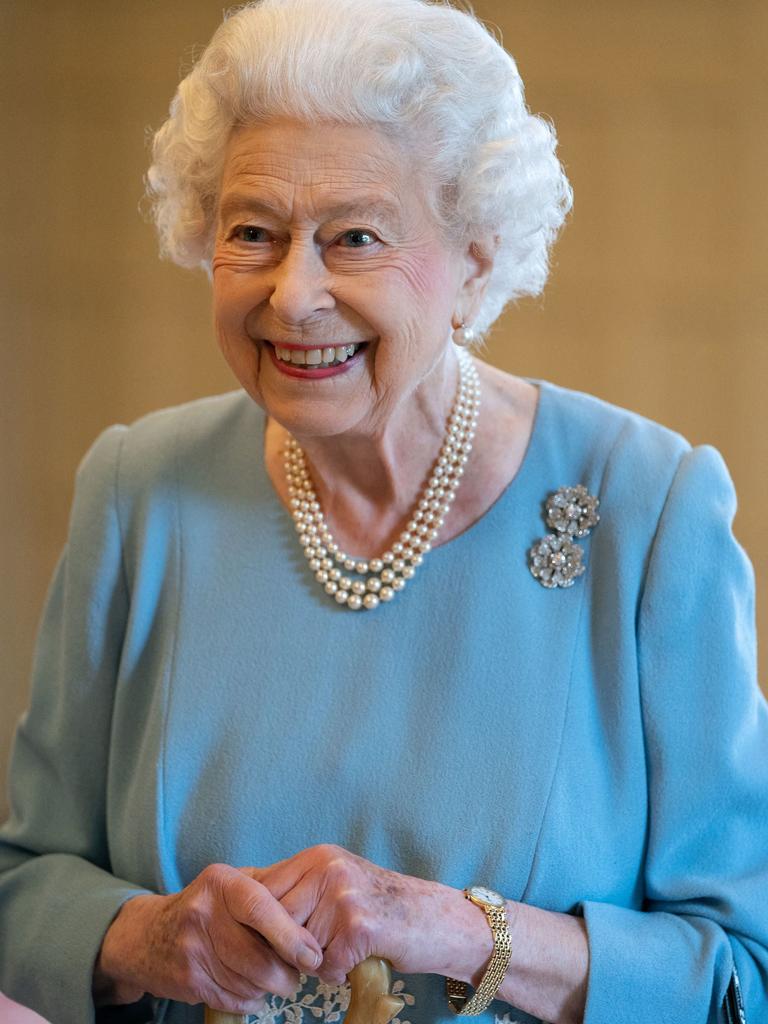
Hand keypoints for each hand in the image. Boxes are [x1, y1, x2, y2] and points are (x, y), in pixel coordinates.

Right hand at [93, 863, 323, 1013]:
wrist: (147, 936)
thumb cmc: (206, 905)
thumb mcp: (231, 882)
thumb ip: (268, 886)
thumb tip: (313, 902)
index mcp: (221, 882)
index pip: (261, 908)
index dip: (291, 936)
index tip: (311, 956)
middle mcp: (203, 912)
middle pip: (257, 956)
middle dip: (286, 973)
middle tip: (298, 974)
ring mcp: (192, 948)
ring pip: (248, 981)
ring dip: (270, 988)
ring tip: (276, 980)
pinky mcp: (187, 980)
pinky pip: (233, 998)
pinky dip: (251, 999)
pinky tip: (253, 990)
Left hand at [244, 844, 492, 986]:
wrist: (432, 919)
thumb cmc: (379, 906)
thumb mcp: (336, 882)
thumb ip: (297, 889)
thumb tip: (243, 904)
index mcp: (317, 856)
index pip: (262, 889)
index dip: (257, 922)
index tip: (259, 939)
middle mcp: (327, 868)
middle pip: (275, 920)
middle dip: (284, 946)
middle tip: (307, 953)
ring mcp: (344, 895)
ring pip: (298, 947)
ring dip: (314, 961)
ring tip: (339, 950)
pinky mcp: (359, 926)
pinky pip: (325, 966)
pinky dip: (337, 973)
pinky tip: (356, 958)